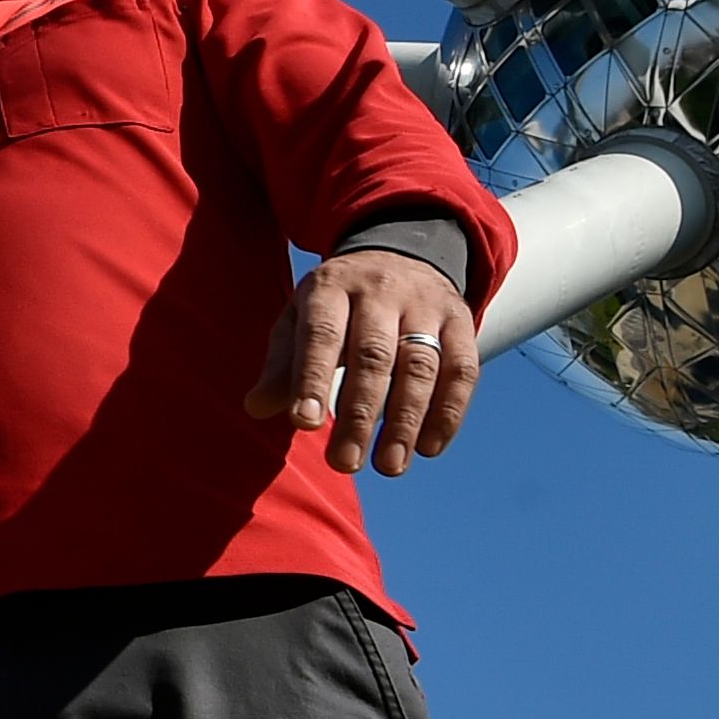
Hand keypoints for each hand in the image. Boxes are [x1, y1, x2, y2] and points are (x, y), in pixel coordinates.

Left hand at [243, 249, 480, 477]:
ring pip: (420, 365)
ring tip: (389, 466)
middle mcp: (380, 291)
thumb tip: (256, 409)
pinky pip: (461, 370)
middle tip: (345, 464)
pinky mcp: (460, 321)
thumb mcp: (300, 319)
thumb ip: (282, 364)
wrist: (399, 252)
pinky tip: (428, 447)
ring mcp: (425, 305)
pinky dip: (448, 412)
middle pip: (373, 356)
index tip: (305, 424)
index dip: (312, 379)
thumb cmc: (336, 305)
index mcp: (331, 287)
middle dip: (359, 414)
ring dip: (406, 421)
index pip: (322, 334)